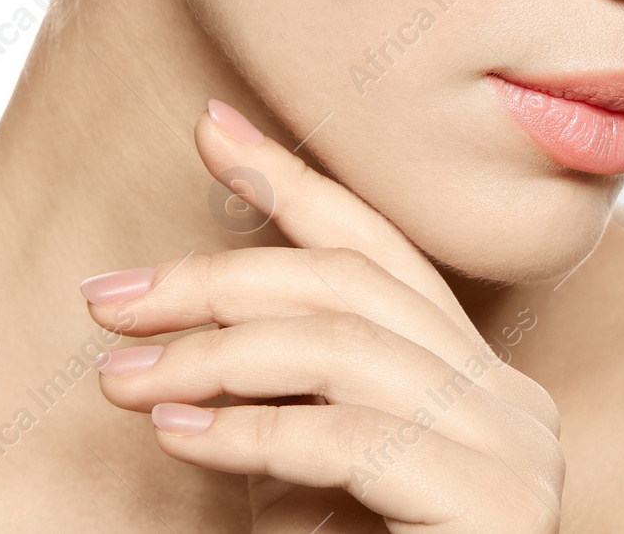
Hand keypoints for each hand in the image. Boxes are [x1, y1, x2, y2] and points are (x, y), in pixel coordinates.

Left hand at [79, 99, 564, 532]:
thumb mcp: (303, 475)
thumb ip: (273, 398)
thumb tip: (167, 327)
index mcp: (472, 374)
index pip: (378, 250)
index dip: (293, 181)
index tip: (209, 128)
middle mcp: (508, 398)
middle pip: (351, 289)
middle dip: (217, 276)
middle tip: (110, 296)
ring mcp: (513, 450)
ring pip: (345, 347)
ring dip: (214, 350)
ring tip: (120, 372)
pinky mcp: (496, 509)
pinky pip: (348, 439)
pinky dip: (245, 428)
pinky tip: (173, 429)